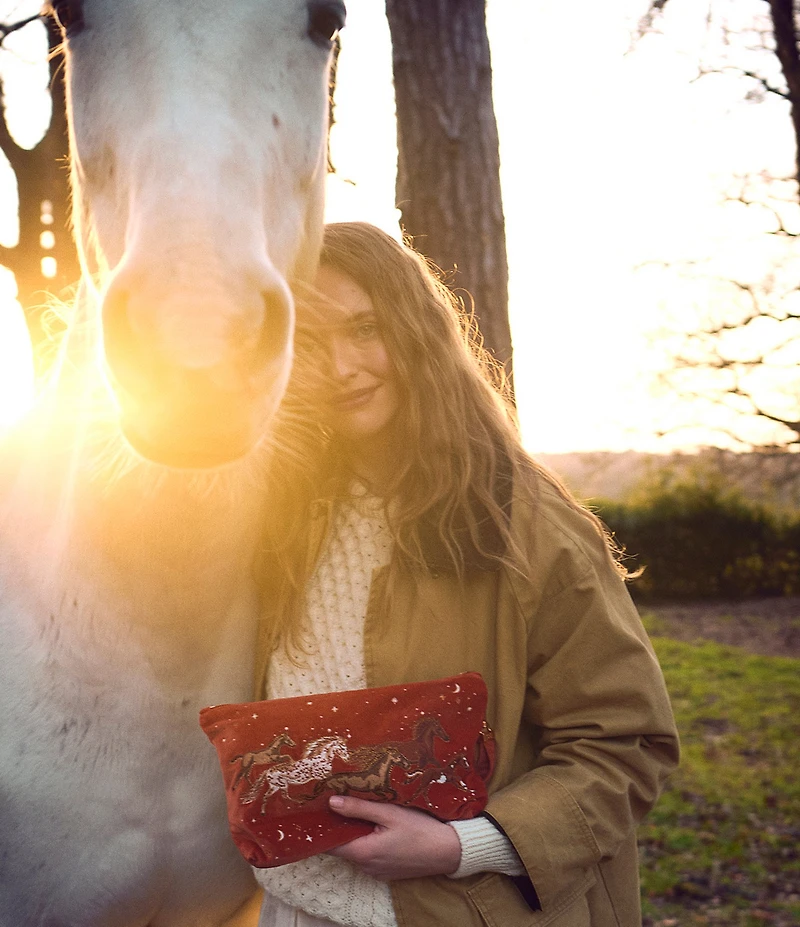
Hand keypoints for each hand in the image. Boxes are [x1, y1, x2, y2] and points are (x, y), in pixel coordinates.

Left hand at [326, 796, 461, 880]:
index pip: (330, 844)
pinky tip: (377, 826)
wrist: (448, 852)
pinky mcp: (386, 871)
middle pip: (343, 846)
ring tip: (360, 810)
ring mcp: (377, 871)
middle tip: (340, 801)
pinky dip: (368, 841)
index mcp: (363, 852)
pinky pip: (369, 855)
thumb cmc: (420, 829)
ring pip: (356, 850)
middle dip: (340, 826)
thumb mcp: (389, 813)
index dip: (323, 827)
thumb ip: (359, 808)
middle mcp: (366, 867)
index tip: (319, 809)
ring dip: (356, 833)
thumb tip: (331, 802)